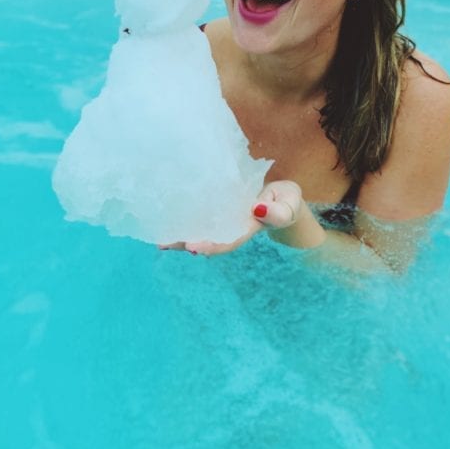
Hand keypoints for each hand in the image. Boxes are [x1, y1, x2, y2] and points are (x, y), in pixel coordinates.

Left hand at [157, 181, 303, 256]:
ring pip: (201, 231)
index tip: (194, 248)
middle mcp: (232, 227)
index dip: (212, 245)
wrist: (281, 200)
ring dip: (181, 236)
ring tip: (160, 240)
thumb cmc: (285, 200)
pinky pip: (200, 218)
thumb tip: (259, 209)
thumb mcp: (289, 202)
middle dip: (187, 243)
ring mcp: (224, 221)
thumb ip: (280, 210)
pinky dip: (184, 222)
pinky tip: (166, 223)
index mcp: (249, 226)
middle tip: (165, 244)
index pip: (229, 239)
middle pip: (208, 240)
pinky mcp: (218, 212)